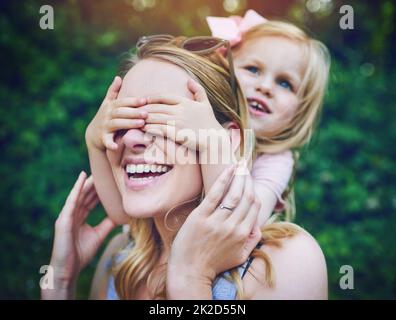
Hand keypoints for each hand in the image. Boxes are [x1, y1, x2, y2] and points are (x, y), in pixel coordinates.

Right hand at [49, 172, 115, 286]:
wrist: (68, 269)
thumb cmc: (81, 254)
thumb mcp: (99, 235)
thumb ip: (107, 223)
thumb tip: (120, 215)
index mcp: (79, 217)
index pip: (90, 200)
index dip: (99, 191)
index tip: (108, 180)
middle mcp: (72, 214)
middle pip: (85, 195)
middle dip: (94, 184)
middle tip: (104, 172)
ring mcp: (67, 216)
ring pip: (79, 195)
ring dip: (87, 182)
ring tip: (95, 171)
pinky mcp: (63, 219)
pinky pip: (71, 201)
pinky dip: (76, 189)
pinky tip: (82, 179)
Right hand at [85, 76, 147, 150]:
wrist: (93, 134)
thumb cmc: (105, 117)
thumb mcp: (107, 103)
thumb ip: (113, 91)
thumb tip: (118, 77)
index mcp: (111, 106)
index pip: (122, 102)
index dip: (133, 101)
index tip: (145, 100)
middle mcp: (107, 115)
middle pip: (121, 112)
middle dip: (134, 112)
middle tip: (146, 113)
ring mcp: (104, 126)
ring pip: (117, 124)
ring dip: (128, 124)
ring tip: (141, 124)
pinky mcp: (103, 138)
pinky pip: (107, 141)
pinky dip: (110, 144)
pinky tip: (116, 147)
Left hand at [141, 79, 225, 150]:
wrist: (214, 139)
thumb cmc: (210, 122)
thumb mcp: (206, 103)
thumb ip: (198, 90)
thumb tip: (188, 80)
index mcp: (185, 102)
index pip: (165, 97)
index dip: (153, 98)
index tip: (145, 100)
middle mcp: (180, 110)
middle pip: (157, 107)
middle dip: (145, 108)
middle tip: (135, 110)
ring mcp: (178, 122)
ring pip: (156, 117)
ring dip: (145, 118)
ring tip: (137, 119)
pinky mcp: (176, 133)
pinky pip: (159, 129)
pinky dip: (150, 128)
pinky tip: (144, 129)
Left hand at [168, 162, 261, 284]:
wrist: (189, 271)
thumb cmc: (214, 264)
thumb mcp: (239, 257)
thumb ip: (252, 241)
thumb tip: (258, 225)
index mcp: (243, 234)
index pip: (254, 207)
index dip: (254, 190)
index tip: (250, 181)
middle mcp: (232, 226)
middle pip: (246, 197)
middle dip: (247, 179)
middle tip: (245, 167)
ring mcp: (216, 221)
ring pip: (233, 194)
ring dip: (239, 177)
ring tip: (239, 165)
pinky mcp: (201, 217)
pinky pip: (215, 194)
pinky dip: (223, 180)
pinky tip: (228, 170)